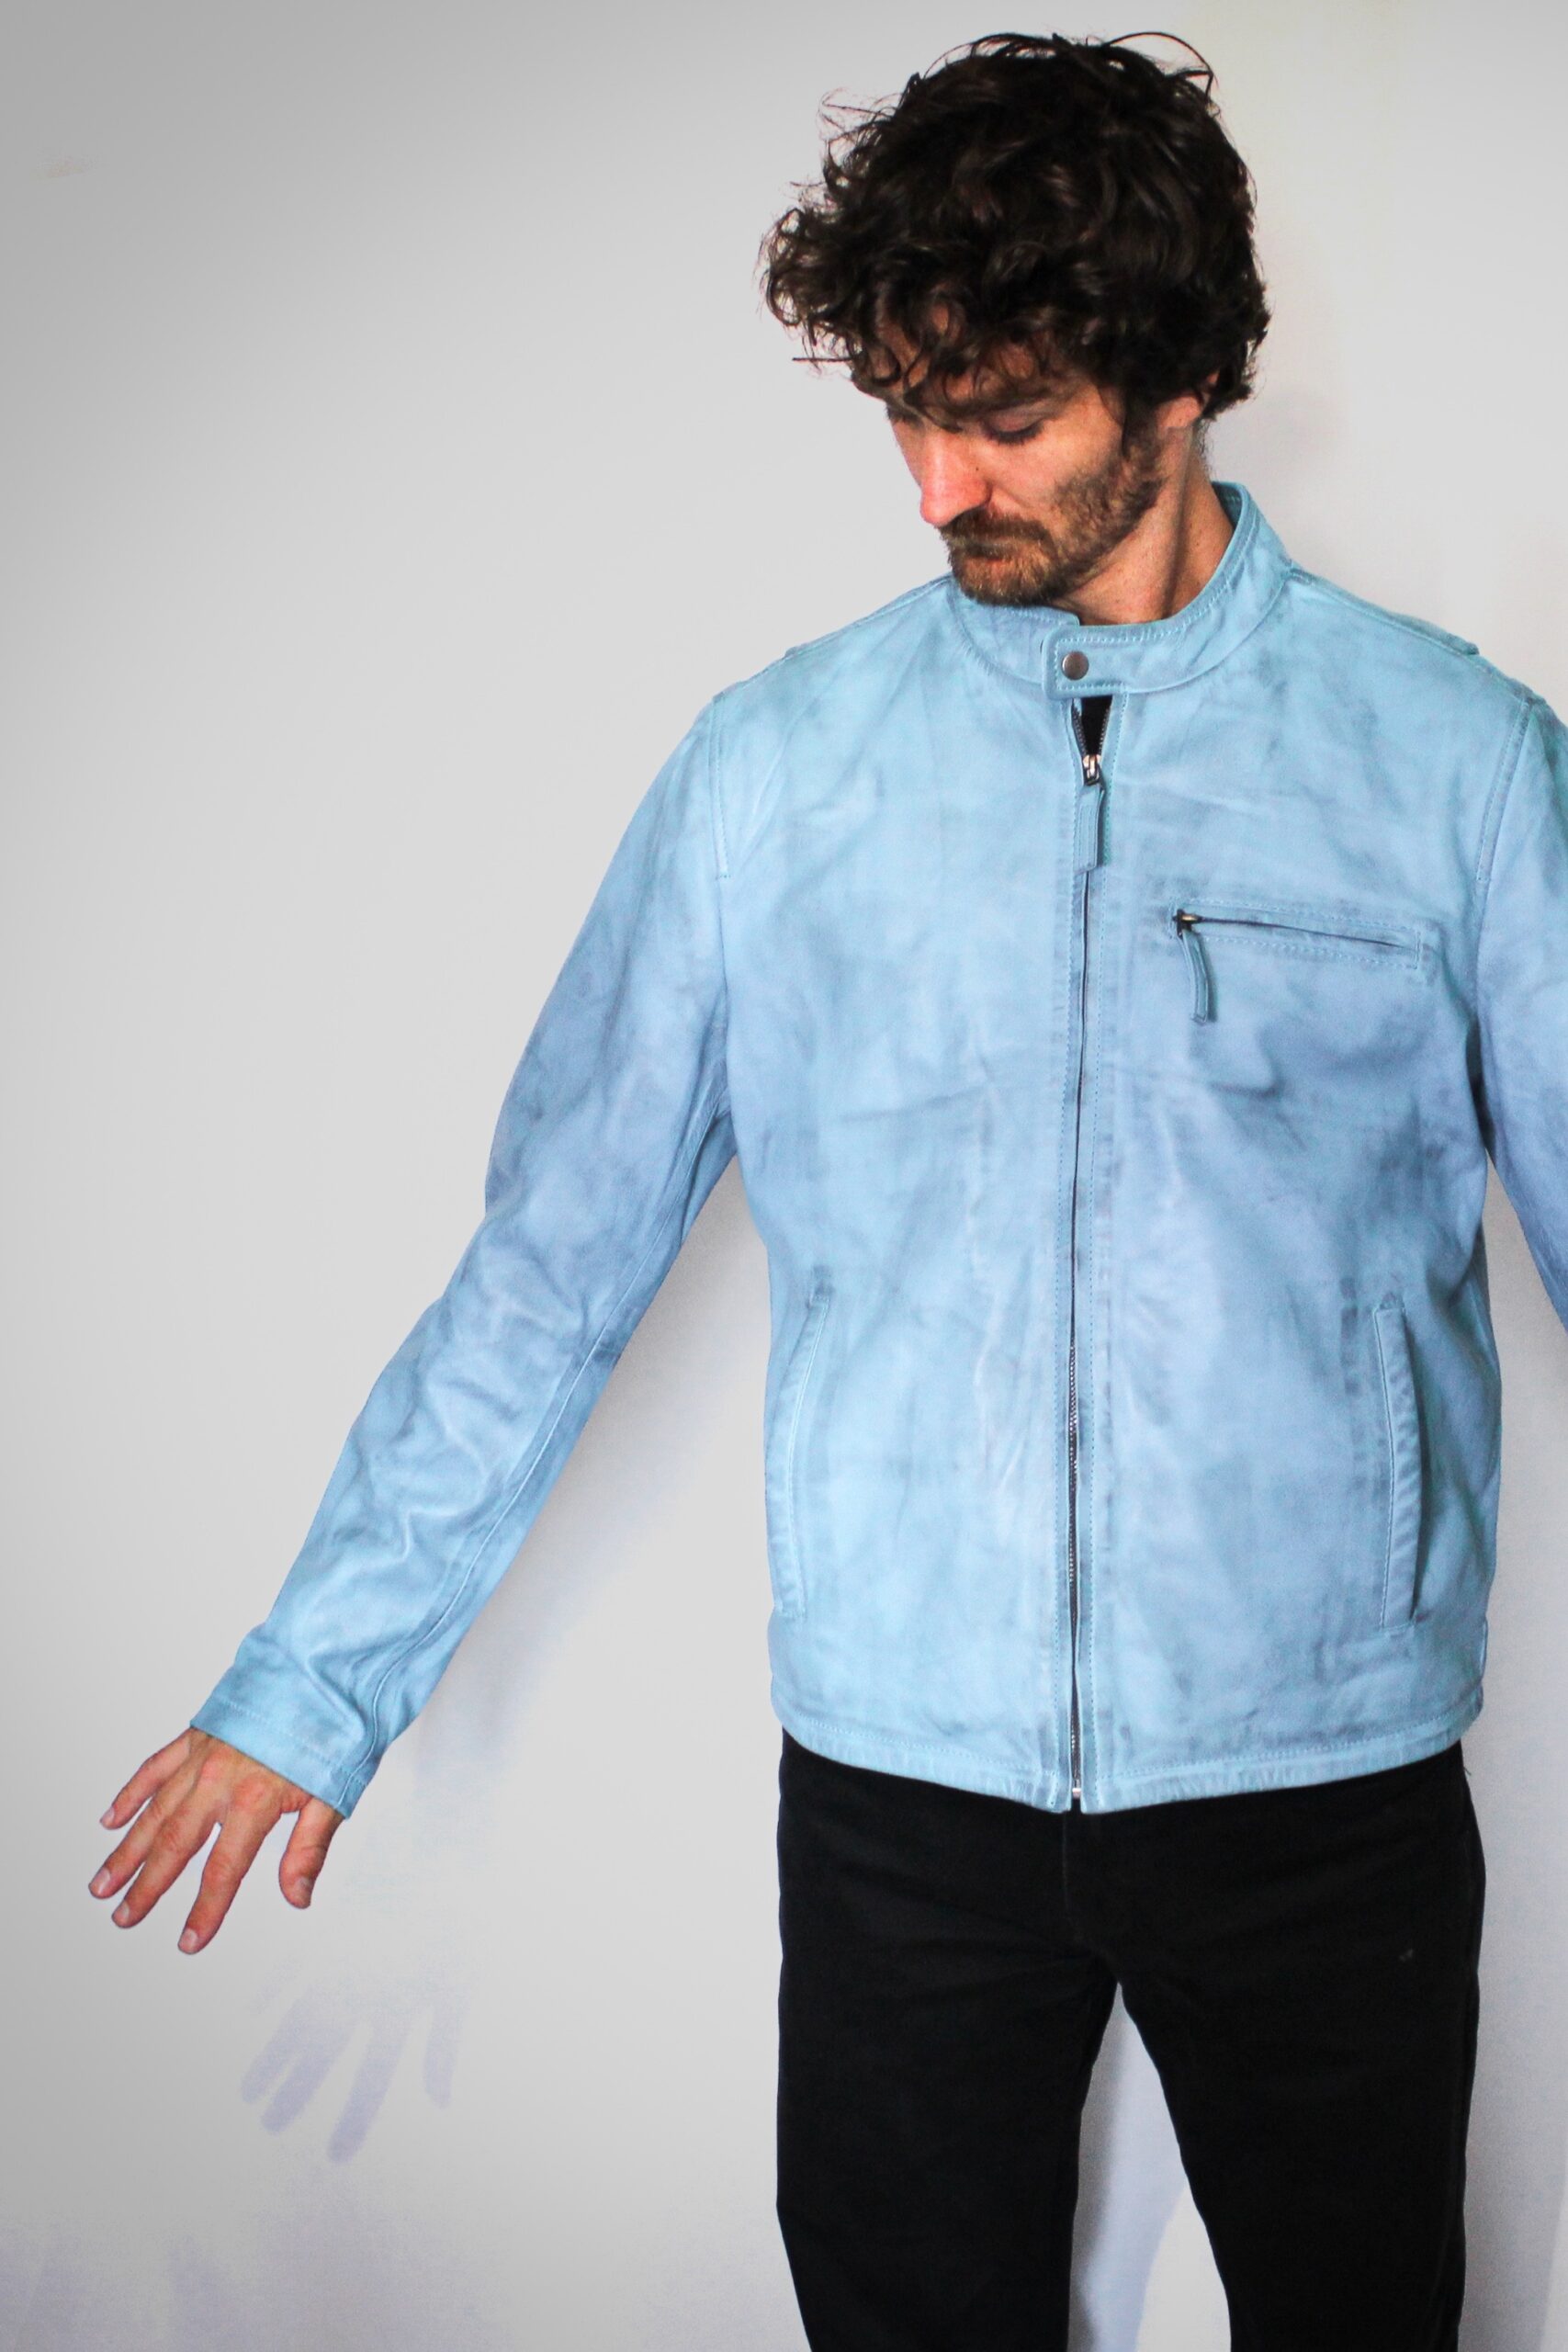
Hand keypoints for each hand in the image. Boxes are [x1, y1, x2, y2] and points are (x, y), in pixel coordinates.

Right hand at [88, 1727, 344, 1953]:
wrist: (324, 1669)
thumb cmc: (333, 1728)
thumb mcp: (334, 1794)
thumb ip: (308, 1849)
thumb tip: (297, 1898)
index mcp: (255, 1799)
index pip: (223, 1869)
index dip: (206, 1910)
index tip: (188, 1941)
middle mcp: (219, 1780)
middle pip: (175, 1844)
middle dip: (147, 1886)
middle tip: (123, 1917)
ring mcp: (202, 1755)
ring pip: (155, 1810)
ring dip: (126, 1849)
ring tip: (102, 1883)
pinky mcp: (197, 1734)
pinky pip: (154, 1767)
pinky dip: (131, 1793)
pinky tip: (110, 1818)